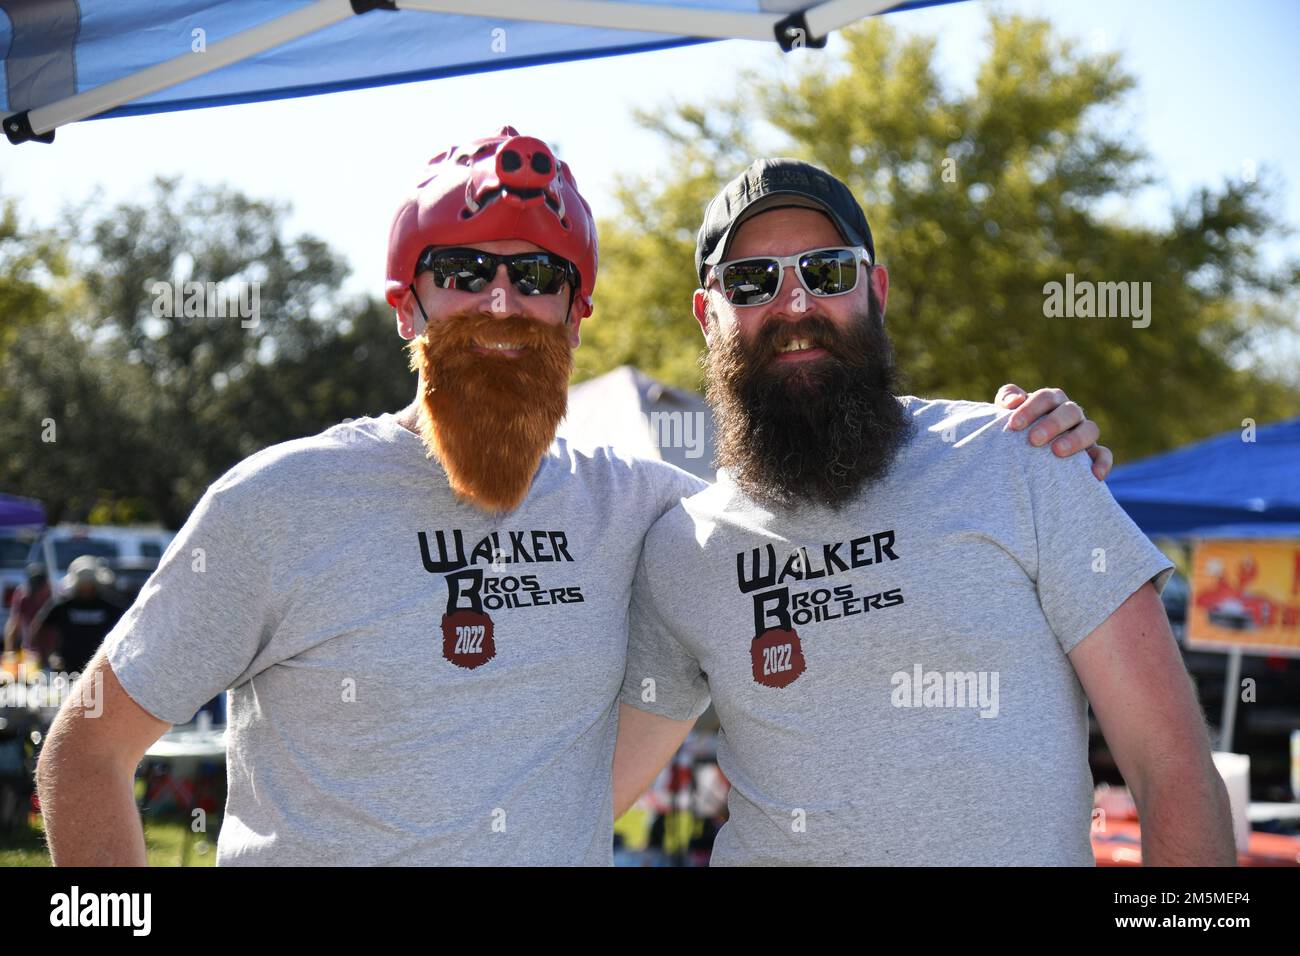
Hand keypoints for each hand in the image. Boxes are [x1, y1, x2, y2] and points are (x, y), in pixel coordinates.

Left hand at [995, 384, 1110, 480]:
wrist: (1022, 453)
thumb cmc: (1014, 429)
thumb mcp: (1006, 412)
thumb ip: (1006, 399)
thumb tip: (1014, 401)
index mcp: (1051, 401)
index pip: (1045, 398)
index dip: (1030, 408)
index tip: (1013, 425)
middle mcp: (1070, 413)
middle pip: (1070, 410)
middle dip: (1053, 423)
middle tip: (1033, 439)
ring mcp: (1083, 432)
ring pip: (1090, 429)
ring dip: (1075, 439)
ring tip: (1057, 452)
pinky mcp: (1092, 453)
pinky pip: (1103, 455)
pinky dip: (1102, 463)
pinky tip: (1094, 475)